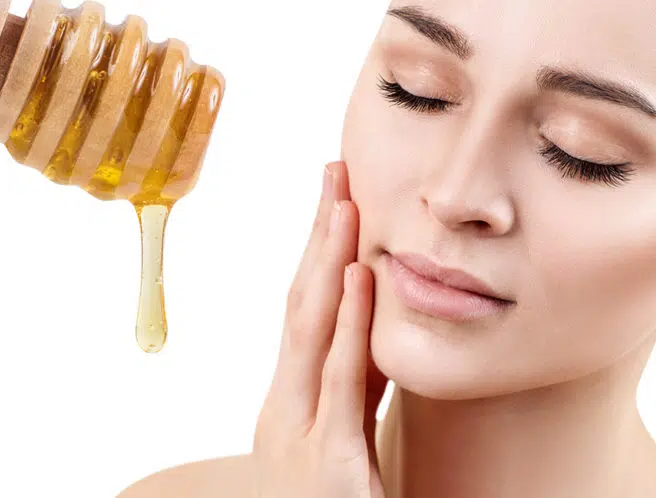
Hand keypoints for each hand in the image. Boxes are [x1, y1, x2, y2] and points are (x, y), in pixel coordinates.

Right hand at [251, 161, 388, 497]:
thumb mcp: (345, 438)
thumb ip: (354, 389)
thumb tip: (372, 331)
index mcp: (290, 403)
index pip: (303, 313)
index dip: (318, 252)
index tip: (335, 199)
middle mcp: (283, 409)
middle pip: (299, 305)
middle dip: (318, 236)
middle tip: (334, 172)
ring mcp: (299, 435)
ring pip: (310, 328)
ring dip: (327, 258)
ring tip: (343, 199)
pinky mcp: (328, 463)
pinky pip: (338, 381)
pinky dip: (345, 323)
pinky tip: (354, 274)